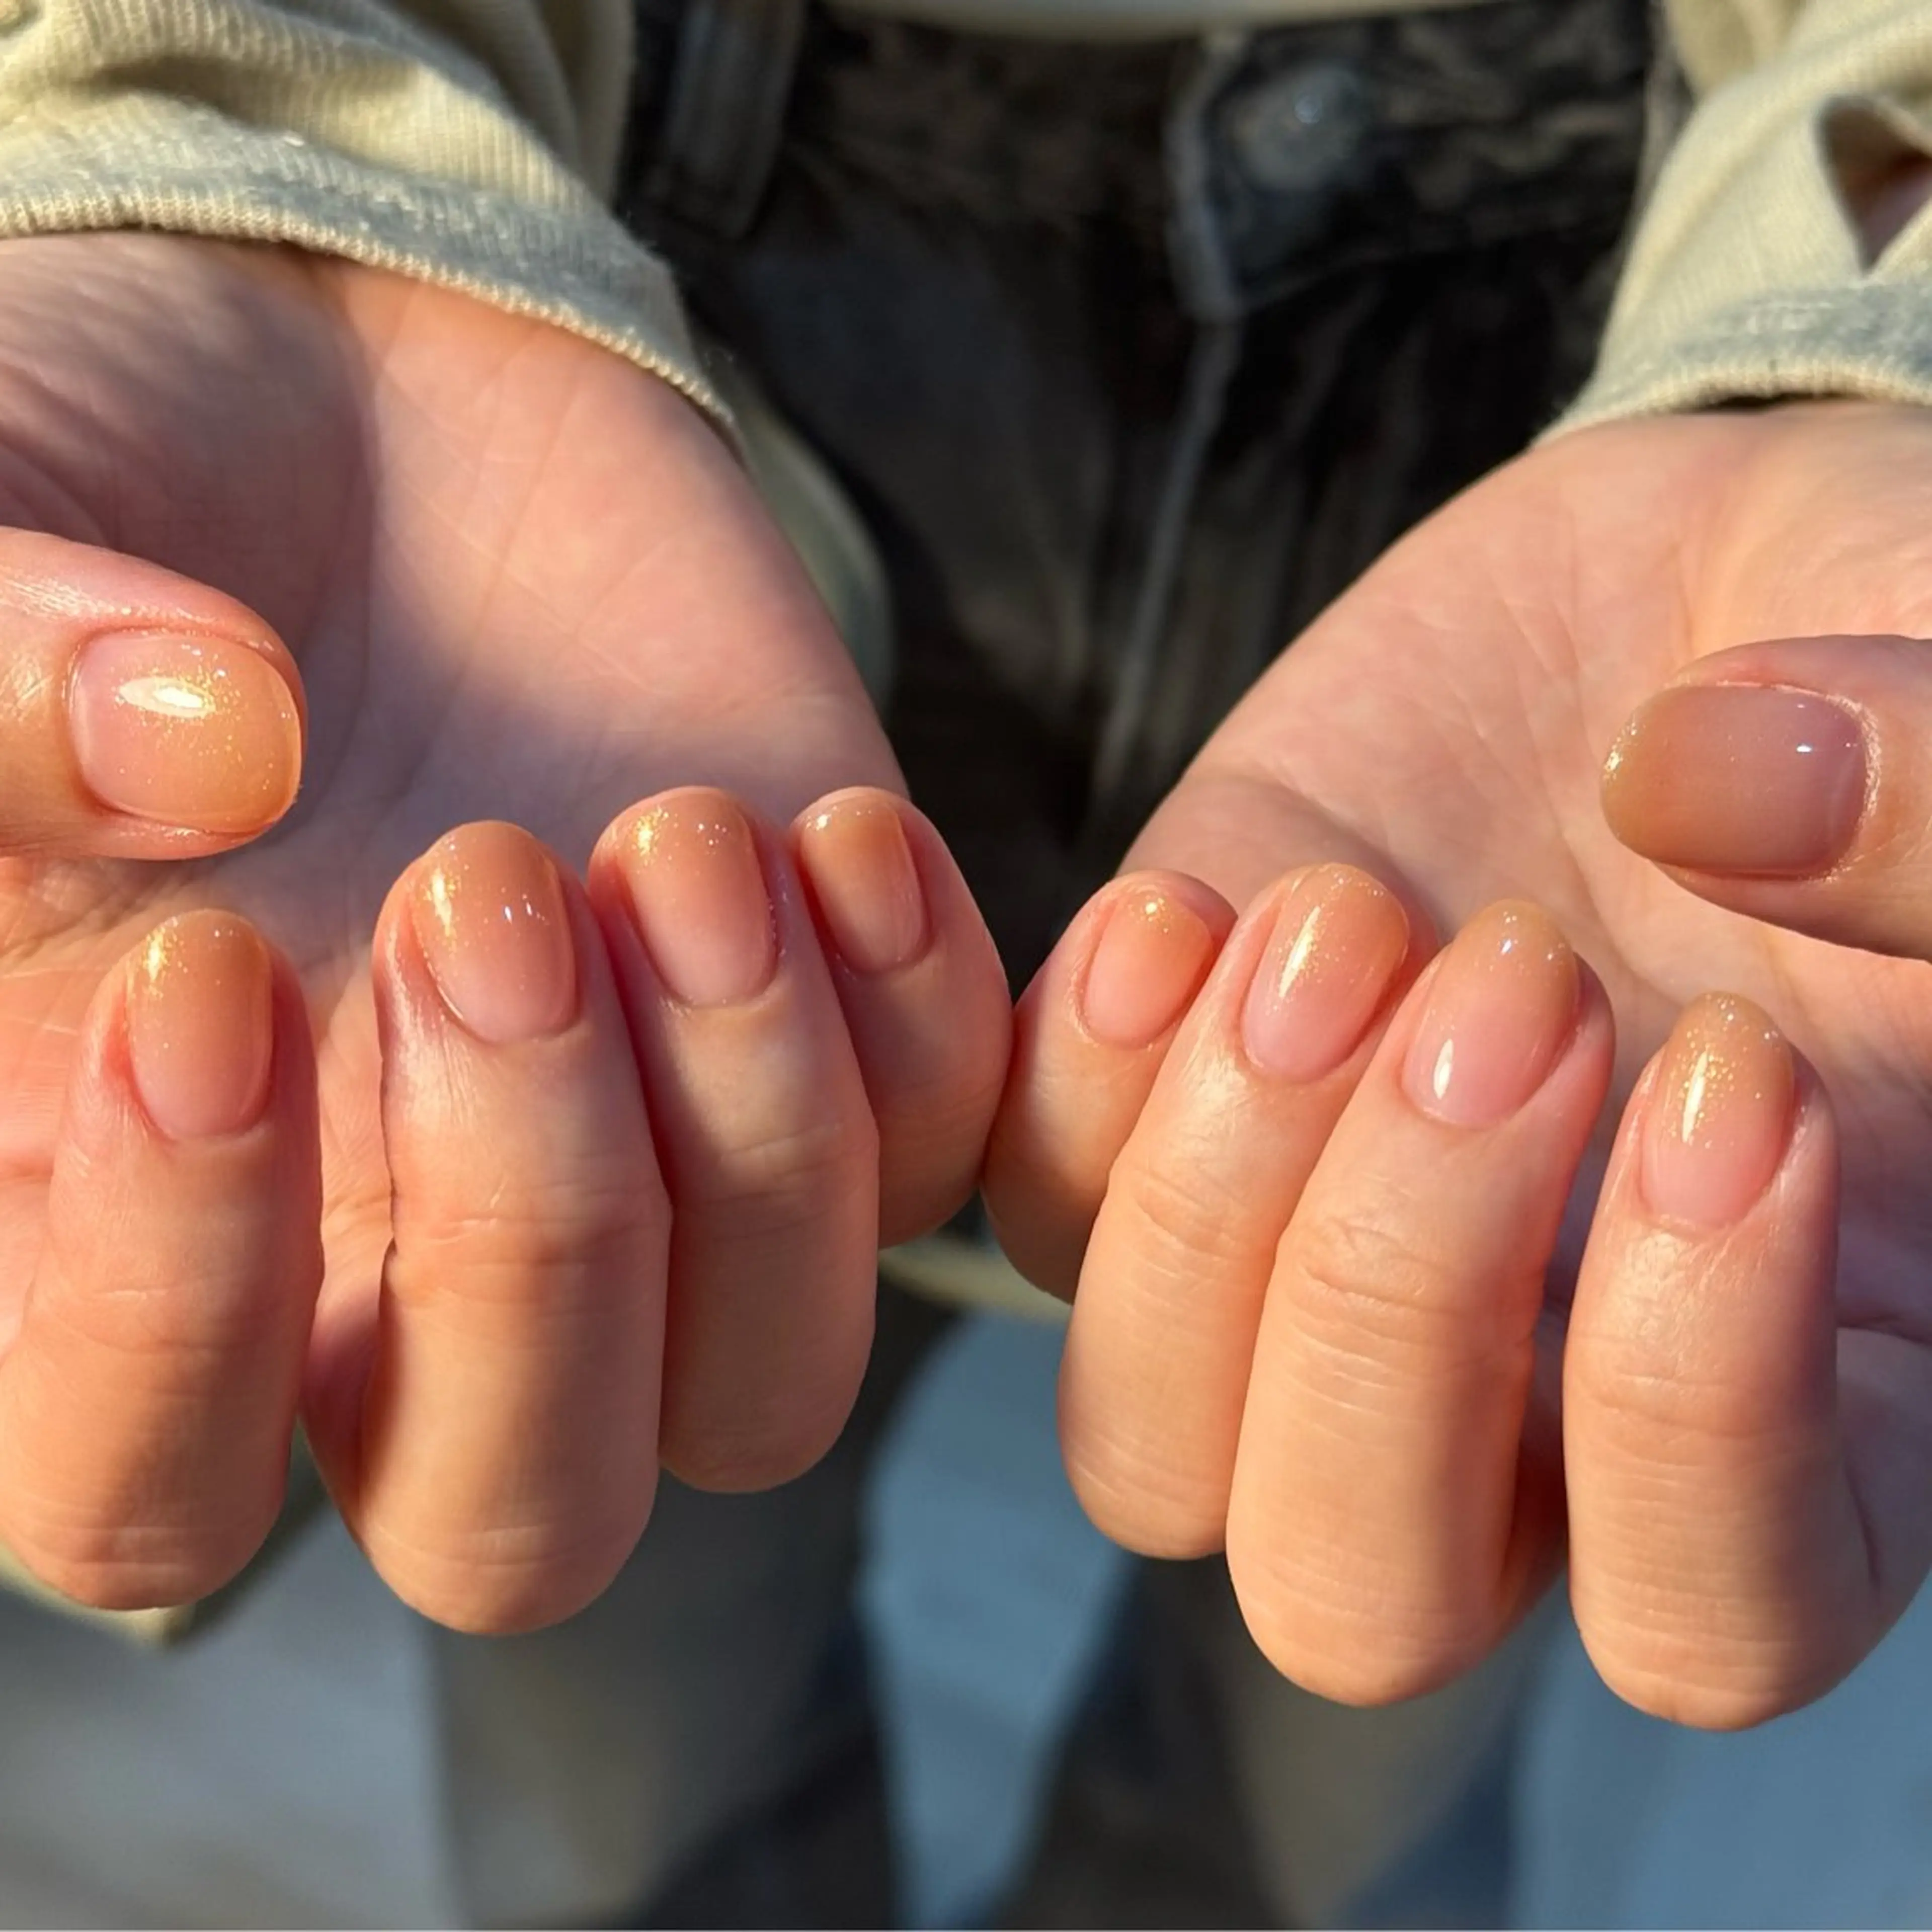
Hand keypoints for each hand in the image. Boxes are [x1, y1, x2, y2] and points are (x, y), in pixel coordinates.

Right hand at [0, 235, 1006, 1629]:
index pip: (143, 1494)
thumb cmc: (114, 486)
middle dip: (534, 1240)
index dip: (173, 1308)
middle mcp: (396, 1263)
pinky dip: (917, 1015)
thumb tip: (208, 754)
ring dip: (755, 1135)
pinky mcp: (831, 1046)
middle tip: (480, 896)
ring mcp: (646, 1175)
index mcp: (123, 1229)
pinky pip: (944, 1163)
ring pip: (767, 1393)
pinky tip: (824, 825)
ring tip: (674, 836)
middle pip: (519, 1527)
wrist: (353, 396)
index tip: (206, 972)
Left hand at [985, 400, 1931, 1727]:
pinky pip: (1026, 1196)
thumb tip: (1697, 794)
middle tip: (1523, 990)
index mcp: (1802, 1390)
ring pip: (1145, 1437)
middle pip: (1356, 1591)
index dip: (1688, 1414)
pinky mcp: (1170, 1085)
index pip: (1703, 1620)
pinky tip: (1188, 908)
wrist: (1711, 595)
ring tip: (1350, 921)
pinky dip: (1073, 1083)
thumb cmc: (1902, 686)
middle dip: (1393, 1301)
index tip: (1736, 1084)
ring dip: (1212, 1198)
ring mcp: (1310, 1239)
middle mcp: (1525, 1375)